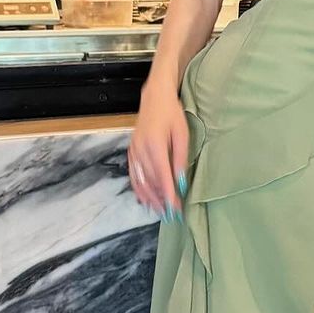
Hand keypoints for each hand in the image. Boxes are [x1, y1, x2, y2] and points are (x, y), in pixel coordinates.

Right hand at [127, 86, 190, 217]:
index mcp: (154, 145)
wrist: (154, 98)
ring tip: (159, 211)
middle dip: (160, 200)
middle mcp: (141, 151)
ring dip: (149, 197)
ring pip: (140, 180)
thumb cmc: (172, 114)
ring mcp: (134, 151)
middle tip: (170, 214)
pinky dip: (139, 189)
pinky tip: (145, 198)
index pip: (162, 177)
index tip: (175, 209)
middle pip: (150, 181)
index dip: (168, 195)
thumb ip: (181, 160)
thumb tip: (181, 182)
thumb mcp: (182, 135)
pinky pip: (133, 175)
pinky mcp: (131, 151)